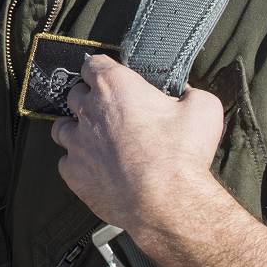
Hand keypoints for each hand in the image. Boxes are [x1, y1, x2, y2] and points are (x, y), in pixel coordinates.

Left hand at [49, 54, 224, 235]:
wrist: (167, 203)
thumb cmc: (183, 153)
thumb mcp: (204, 108)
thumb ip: (189, 92)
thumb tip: (185, 91)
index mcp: (114, 86)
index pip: (93, 63)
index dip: (102, 69)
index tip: (111, 76)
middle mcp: (88, 110)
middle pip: (75, 94)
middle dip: (89, 98)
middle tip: (110, 110)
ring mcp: (76, 143)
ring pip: (62, 126)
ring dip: (75, 128)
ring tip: (94, 138)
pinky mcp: (73, 173)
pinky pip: (66, 161)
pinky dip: (78, 162)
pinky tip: (95, 168)